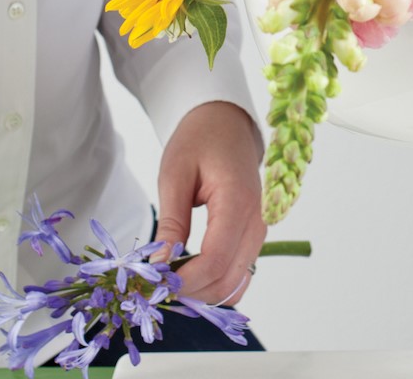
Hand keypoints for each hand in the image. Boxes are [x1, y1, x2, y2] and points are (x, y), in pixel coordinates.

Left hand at [151, 101, 265, 304]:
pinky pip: (240, 272)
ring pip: (236, 282)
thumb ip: (171, 223)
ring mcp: (260, 228)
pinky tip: (190, 273)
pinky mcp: (255, 233)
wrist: (225, 121)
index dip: (183, 280)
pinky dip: (216, 282)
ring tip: (170, 278)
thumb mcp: (174, 176)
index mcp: (237, 201)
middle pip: (228, 279)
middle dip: (191, 291)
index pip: (214, 260)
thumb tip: (160, 267)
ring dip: (203, 291)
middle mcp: (256, 220)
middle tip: (155, 284)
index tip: (153, 283)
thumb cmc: (199, 140)